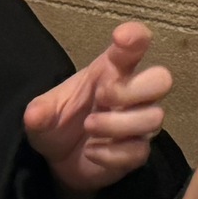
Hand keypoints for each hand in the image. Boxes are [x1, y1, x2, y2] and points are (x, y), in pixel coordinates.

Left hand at [23, 22, 173, 198]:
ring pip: (153, 117)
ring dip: (117, 123)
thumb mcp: (42, 114)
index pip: (134, 47)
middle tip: (103, 96)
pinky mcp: (136, 152)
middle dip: (135, 89)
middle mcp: (131, 94)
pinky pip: (139, 151)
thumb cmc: (59, 122)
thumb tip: (35, 115)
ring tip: (89, 126)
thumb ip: (40, 111)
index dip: (136, 37)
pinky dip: (112, 153)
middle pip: (162, 79)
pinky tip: (92, 152)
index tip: (122, 37)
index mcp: (111, 71)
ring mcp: (137, 123)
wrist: (59, 161)